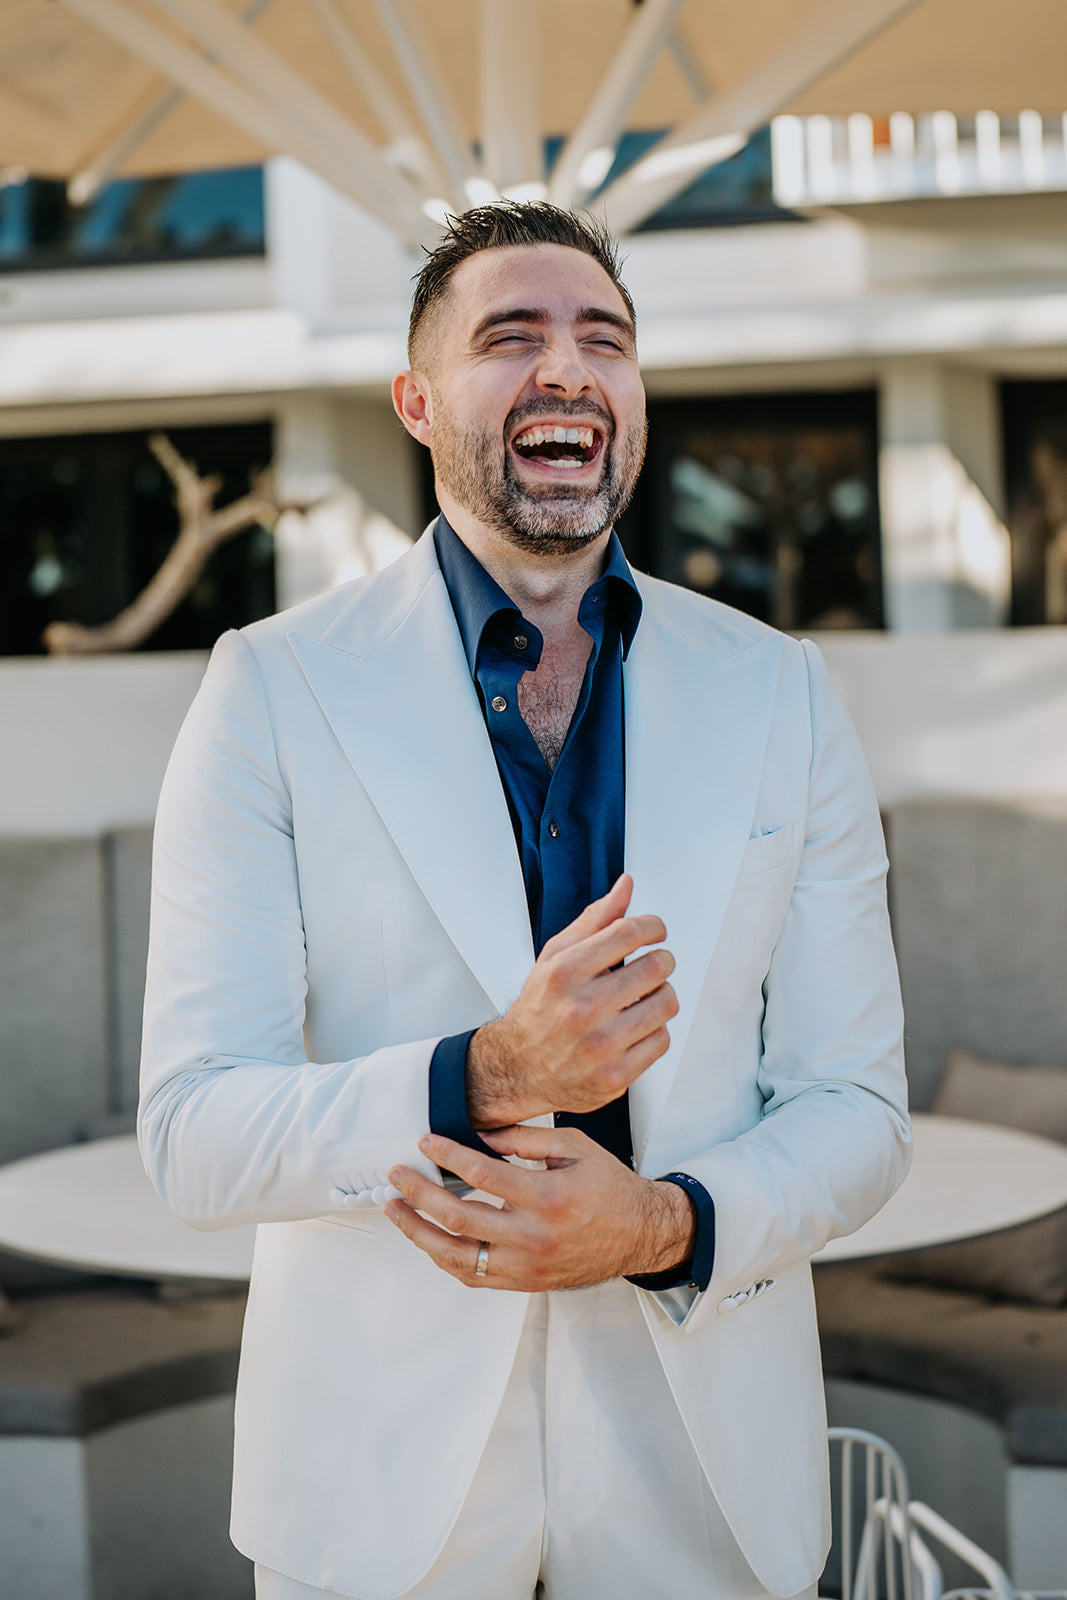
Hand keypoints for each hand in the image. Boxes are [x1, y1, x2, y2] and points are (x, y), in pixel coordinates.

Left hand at [385, 1125, 695, 1291]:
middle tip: (396, 1174)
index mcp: (547, 1196)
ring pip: (456, 1255)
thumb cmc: (609, 1187)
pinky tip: (427, 1238)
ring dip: (418, 1231)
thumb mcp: (575, 1147)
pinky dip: (444, 1257)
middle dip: (418, 1192)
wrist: (640, 1234)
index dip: (447, 1154)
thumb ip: (526, 1139)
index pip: (481, 1173)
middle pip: (458, 1215)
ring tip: (396, 1210)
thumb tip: (480, 1135)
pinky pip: (473, 1276)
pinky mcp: (524, 1283)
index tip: (426, 1141)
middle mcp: (534, 1236)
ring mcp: (527, 1265)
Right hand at [466, 874, 677, 1127]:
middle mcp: (581, 1008)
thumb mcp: (555, 957)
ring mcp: (600, 1045)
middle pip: (656, 966)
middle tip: (653, 964)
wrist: (519, 1068)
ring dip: (661, 994)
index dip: (652, 926)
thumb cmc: (540, 1009)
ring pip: (666, 1003)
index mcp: (565, 972)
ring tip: (643, 997)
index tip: (655, 931)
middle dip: (662, 959)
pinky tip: (635, 1026)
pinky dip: (655, 1030)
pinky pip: (662, 1040)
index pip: (629, 932)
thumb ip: (594, 920)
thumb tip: (626, 887)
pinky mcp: (616, 1075)